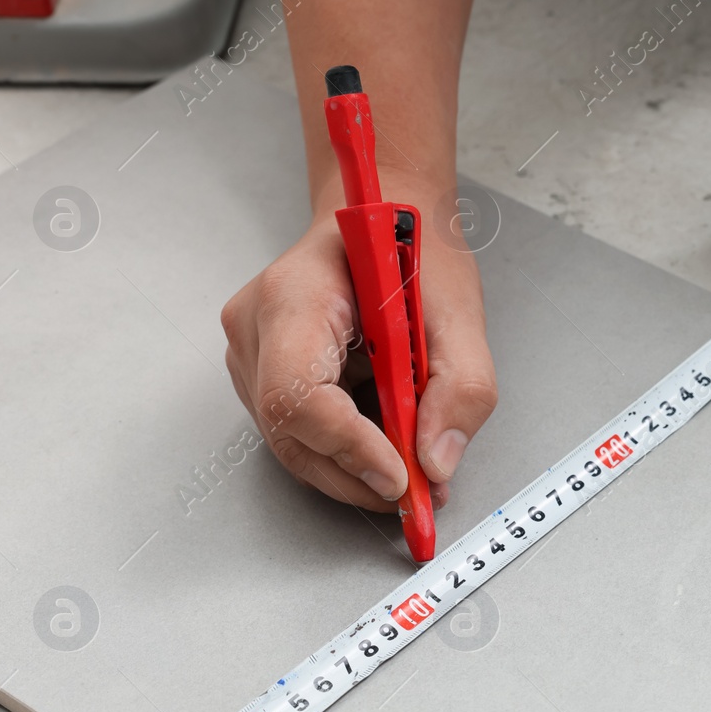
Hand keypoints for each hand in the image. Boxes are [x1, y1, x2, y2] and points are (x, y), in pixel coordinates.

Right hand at [221, 187, 496, 512]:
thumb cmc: (410, 251)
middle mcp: (255, 327)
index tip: (401, 475)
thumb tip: (436, 462)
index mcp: (296, 297)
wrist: (381, 220)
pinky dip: (345, 454)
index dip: (348, 447)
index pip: (297, 394)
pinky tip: (387, 448)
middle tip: (419, 491)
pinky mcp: (261, 374)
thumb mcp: (459, 313)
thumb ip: (460, 388)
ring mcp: (250, 353)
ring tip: (413, 472)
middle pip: (289, 432)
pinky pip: (297, 433)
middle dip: (357, 474)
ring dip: (354, 471)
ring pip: (292, 443)